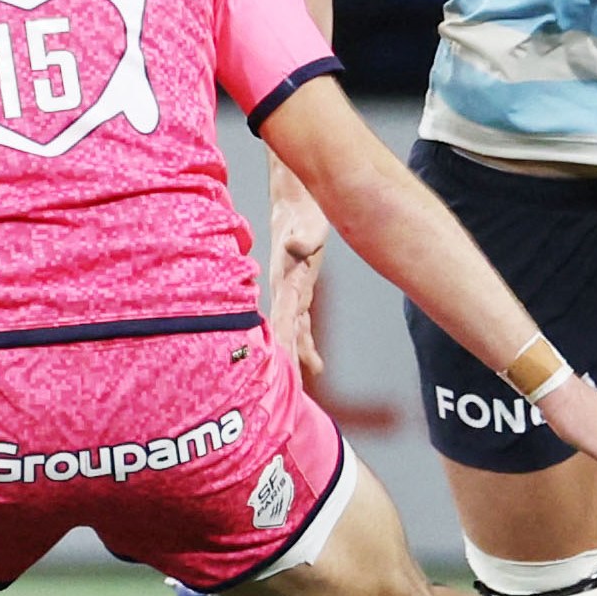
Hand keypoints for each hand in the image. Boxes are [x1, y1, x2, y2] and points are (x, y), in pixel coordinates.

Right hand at [266, 159, 330, 380]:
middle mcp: (285, 291)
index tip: (281, 364)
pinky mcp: (300, 292)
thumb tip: (296, 246)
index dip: (282, 340)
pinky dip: (306, 345)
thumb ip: (302, 239)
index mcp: (284, 281)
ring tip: (303, 386)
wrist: (294, 206)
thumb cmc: (300, 215)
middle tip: (290, 389)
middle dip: (287, 360)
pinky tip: (315, 365)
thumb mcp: (306, 226)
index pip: (282, 316)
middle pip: (285, 332)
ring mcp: (291, 294)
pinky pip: (302, 325)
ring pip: (294, 333)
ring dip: (296, 358)